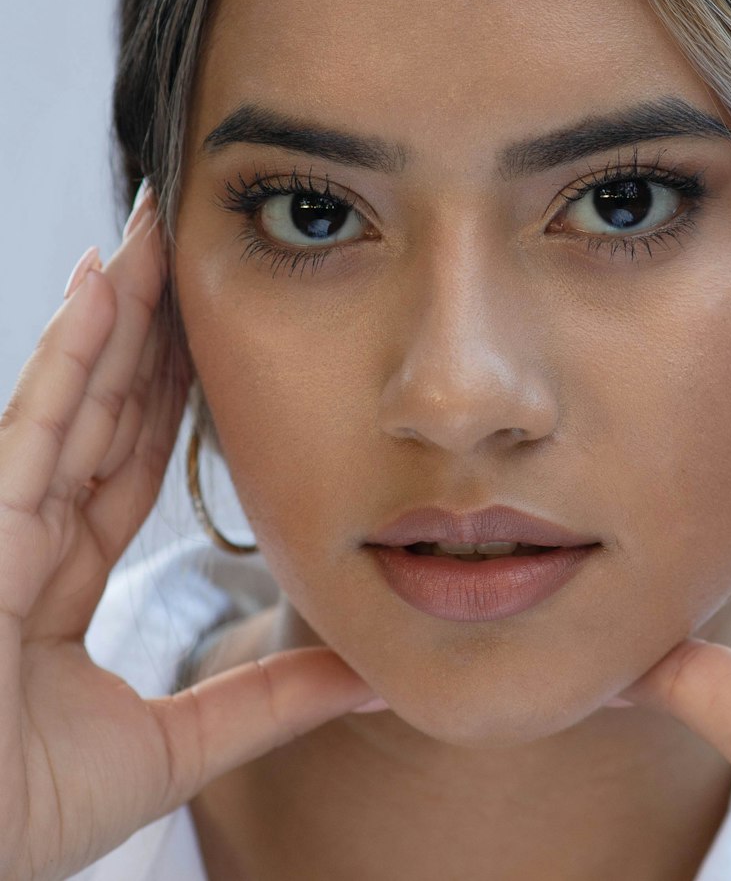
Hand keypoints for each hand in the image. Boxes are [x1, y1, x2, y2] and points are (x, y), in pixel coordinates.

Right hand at [0, 186, 382, 880]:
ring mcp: (2, 522)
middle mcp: (31, 532)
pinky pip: (34, 423)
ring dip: (115, 310)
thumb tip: (372, 675)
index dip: (173, 389)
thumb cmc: (22, 818)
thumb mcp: (174, 749)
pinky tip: (100, 288)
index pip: (131, 457)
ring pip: (73, 394)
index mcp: (64, 574)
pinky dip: (68, 352)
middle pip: (103, 406)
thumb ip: (267, 706)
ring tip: (152, 233)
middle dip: (146, 325)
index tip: (216, 328)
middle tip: (183, 242)